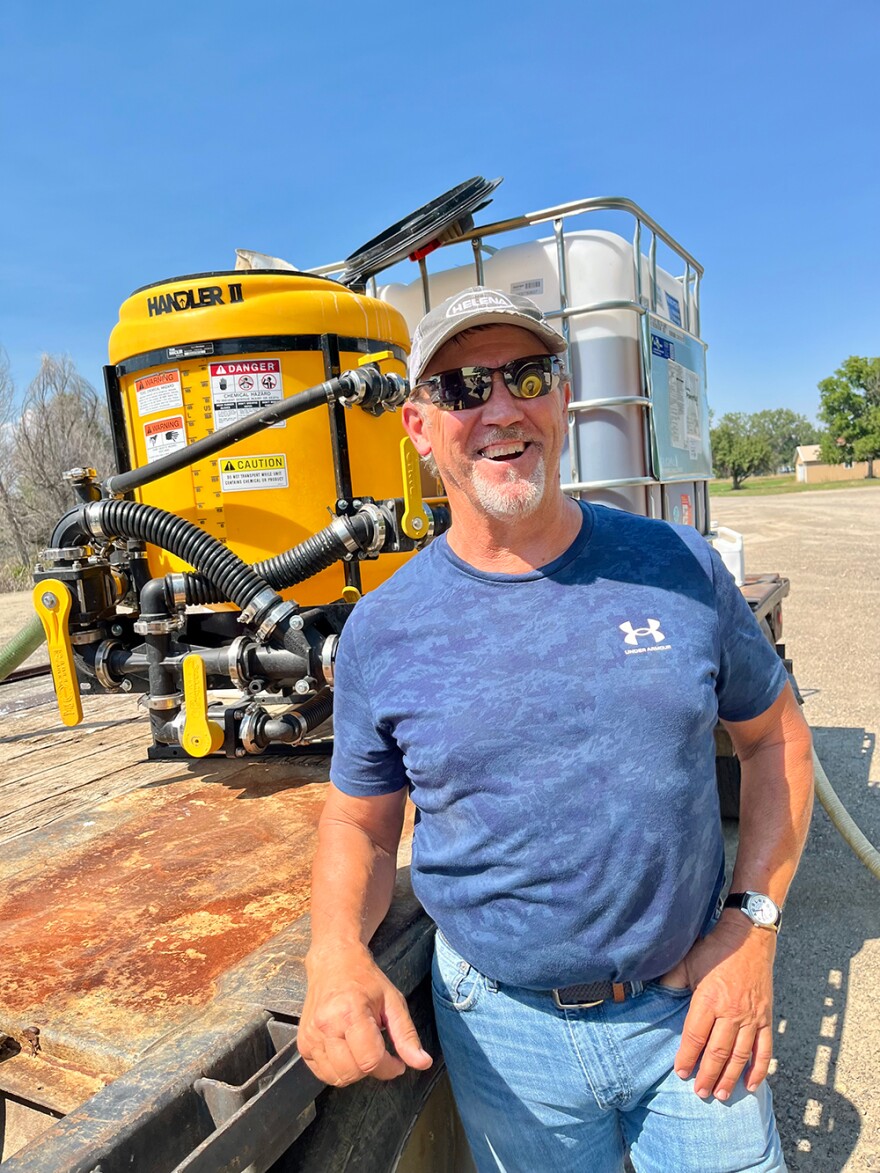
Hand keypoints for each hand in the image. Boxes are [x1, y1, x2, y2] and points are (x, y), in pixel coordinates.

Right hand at [297, 944, 432, 1085]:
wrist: (333, 962)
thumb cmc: (364, 979)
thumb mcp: (393, 1001)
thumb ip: (407, 1035)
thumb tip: (423, 1063)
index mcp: (350, 1012)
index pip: (370, 1060)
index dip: (389, 1067)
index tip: (397, 1062)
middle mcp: (326, 1025)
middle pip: (353, 1072)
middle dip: (372, 1069)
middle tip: (378, 1051)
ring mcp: (311, 1036)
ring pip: (336, 1078)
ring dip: (354, 1072)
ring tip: (361, 1048)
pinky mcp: (303, 1043)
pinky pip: (322, 1073)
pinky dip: (338, 1070)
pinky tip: (346, 1051)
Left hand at [660, 911, 776, 1100]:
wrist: (748, 938)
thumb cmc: (714, 950)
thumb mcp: (687, 962)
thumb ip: (671, 983)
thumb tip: (652, 996)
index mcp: (709, 999)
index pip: (695, 1036)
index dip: (687, 1057)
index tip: (680, 1072)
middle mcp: (731, 1012)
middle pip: (718, 1052)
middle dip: (707, 1075)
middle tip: (700, 1093)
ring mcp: (751, 1017)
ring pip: (740, 1055)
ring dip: (730, 1078)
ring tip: (721, 1095)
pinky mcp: (765, 1018)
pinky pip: (764, 1050)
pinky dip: (758, 1070)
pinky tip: (751, 1085)